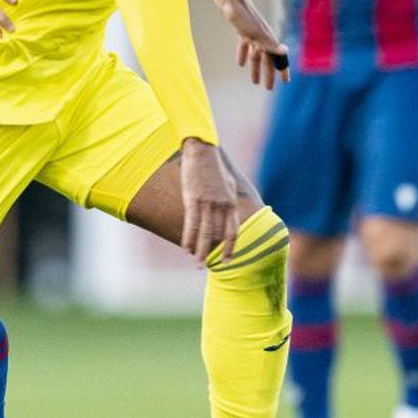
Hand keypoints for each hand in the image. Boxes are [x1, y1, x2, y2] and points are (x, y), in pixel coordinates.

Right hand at [180, 139, 238, 262]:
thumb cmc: (214, 164)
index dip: (230, 247)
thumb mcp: (228, 181)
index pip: (232, 231)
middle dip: (212, 253)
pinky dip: (188, 238)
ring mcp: (207, 203)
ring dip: (200, 251)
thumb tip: (230, 205)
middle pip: (217, 235)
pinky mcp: (193, 200)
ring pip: (205, 233)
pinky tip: (186, 248)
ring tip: (197, 264)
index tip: (227, 260)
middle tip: (207, 267)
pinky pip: (191, 224)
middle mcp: (221, 205)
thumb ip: (229, 196)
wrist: (202, 150)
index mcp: (230, 202)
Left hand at [212, 0, 290, 89]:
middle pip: (267, 59)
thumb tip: (285, 51)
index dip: (282, 69)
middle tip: (268, 88)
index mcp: (267, 37)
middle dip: (268, 74)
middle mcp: (262, 36)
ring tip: (254, 82)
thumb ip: (269, 43)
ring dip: (256, 68)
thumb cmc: (241, 13)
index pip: (278, 58)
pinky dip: (244, 55)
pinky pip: (245, 46)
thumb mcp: (254, 31)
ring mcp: (252, 32)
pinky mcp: (241, 29)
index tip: (286, 82)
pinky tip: (241, 64)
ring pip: (256, 54)